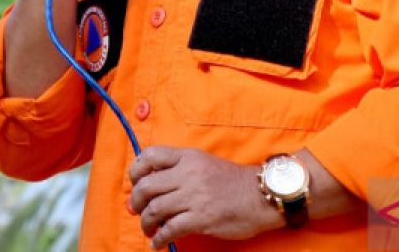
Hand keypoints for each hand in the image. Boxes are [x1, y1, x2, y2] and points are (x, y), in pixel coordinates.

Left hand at [128, 146, 282, 248]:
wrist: (262, 195)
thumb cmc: (233, 182)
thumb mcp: (205, 163)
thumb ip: (180, 169)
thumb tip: (152, 186)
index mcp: (189, 157)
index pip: (150, 156)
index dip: (136, 171)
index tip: (136, 184)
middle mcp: (189, 174)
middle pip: (146, 186)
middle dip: (136, 203)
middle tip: (138, 211)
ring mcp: (195, 196)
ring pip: (154, 210)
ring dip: (146, 223)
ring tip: (149, 230)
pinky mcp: (202, 218)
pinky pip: (170, 229)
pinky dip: (159, 239)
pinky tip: (158, 243)